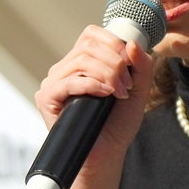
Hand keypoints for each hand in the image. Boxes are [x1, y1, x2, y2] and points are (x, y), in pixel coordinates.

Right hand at [33, 25, 154, 177]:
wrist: (106, 154)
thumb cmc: (118, 123)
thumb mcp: (138, 89)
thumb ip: (141, 65)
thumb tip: (131, 43)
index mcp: (82, 61)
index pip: (92, 34)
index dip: (114, 43)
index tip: (130, 64)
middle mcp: (65, 68)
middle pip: (89, 46)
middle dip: (115, 62)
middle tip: (127, 85)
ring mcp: (54, 83)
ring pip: (81, 61)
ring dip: (107, 74)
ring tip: (119, 93)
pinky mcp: (47, 98)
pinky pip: (67, 81)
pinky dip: (90, 84)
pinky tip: (105, 94)